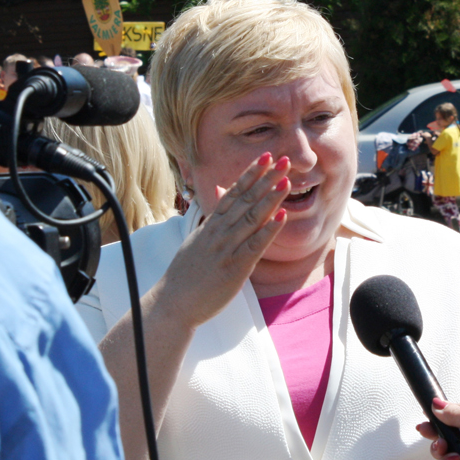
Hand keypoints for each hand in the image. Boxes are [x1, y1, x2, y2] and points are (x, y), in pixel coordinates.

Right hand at [155, 152, 290, 329]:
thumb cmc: (187, 274)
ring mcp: (226, 248)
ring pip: (252, 218)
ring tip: (286, 180)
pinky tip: (283, 216)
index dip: (250, 174)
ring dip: (271, 198)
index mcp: (211, 225)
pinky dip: (269, 230)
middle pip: (246, 200)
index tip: (264, 157)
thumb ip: (214, 218)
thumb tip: (222, 195)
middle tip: (283, 159)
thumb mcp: (198, 240)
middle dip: (265, 178)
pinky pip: (254, 245)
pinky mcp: (234, 268)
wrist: (173, 303)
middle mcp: (219, 232)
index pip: (233, 193)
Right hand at [418, 399, 459, 459]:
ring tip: (444, 449)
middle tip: (425, 432)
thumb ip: (454, 413)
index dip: (443, 413)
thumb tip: (437, 404)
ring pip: (448, 450)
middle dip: (437, 433)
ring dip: (442, 450)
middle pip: (450, 432)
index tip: (428, 414)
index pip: (459, 411)